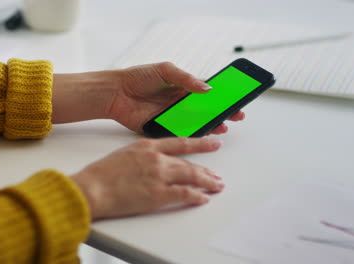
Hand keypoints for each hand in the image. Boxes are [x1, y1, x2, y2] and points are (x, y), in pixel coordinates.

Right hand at [71, 137, 223, 219]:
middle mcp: (157, 158)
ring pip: (192, 176)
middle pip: (189, 163)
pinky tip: (203, 198)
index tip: (212, 143)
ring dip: (208, 182)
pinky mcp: (159, 194)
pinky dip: (197, 196)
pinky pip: (185, 194)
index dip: (199, 144)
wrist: (92, 188)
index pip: (180, 143)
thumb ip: (142, 156)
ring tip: (217, 186)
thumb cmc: (101, 174)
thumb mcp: (124, 155)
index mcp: (147, 146)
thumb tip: (152, 164)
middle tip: (216, 175)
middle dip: (205, 170)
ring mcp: (159, 175)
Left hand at [107, 62, 244, 133]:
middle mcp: (179, 103)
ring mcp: (171, 116)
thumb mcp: (165, 70)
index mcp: (182, 87)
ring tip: (221, 127)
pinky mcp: (162, 128)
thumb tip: (207, 88)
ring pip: (195, 124)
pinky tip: (201, 136)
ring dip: (209, 126)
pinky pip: (178, 133)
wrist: (116, 93)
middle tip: (235, 117)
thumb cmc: (137, 77)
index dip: (222, 98)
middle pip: (205, 110)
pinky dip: (190, 136)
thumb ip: (186, 79)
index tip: (237, 101)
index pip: (207, 93)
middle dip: (221, 114)